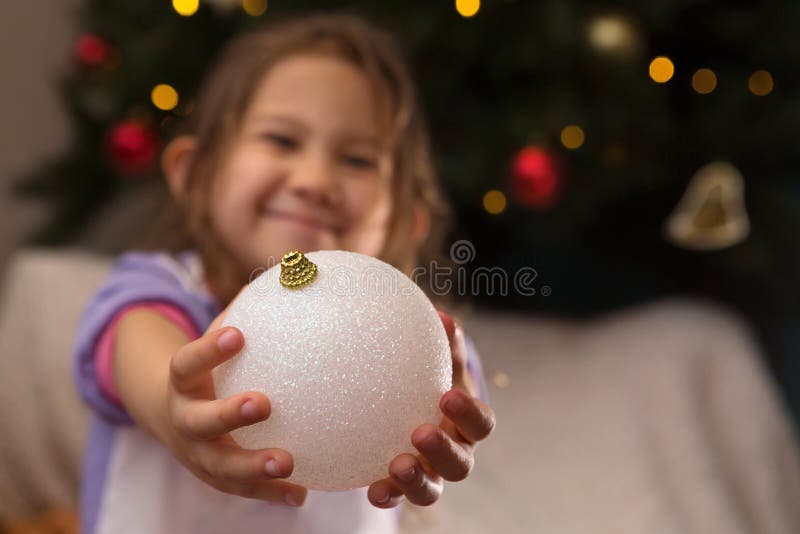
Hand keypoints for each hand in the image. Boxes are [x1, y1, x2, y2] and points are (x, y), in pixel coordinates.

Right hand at [165, 324, 307, 505]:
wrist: (170, 416)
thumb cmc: (209, 370)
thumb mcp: (217, 341)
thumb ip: (248, 314)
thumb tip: (298, 270)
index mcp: (181, 381)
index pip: (187, 362)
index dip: (208, 350)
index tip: (237, 334)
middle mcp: (183, 419)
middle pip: (199, 421)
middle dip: (228, 414)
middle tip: (263, 403)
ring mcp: (196, 454)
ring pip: (219, 465)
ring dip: (252, 466)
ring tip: (288, 462)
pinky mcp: (214, 478)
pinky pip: (243, 490)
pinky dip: (271, 494)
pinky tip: (301, 494)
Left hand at [367, 311, 495, 507]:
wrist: (409, 405)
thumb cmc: (429, 379)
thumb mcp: (437, 362)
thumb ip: (444, 344)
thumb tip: (442, 317)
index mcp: (468, 424)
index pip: (480, 423)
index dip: (469, 414)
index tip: (447, 396)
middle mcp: (455, 453)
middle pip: (461, 463)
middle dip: (443, 451)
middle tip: (420, 433)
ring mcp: (430, 475)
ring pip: (432, 489)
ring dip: (416, 481)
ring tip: (397, 466)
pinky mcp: (402, 487)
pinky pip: (396, 496)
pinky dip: (387, 495)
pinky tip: (373, 490)